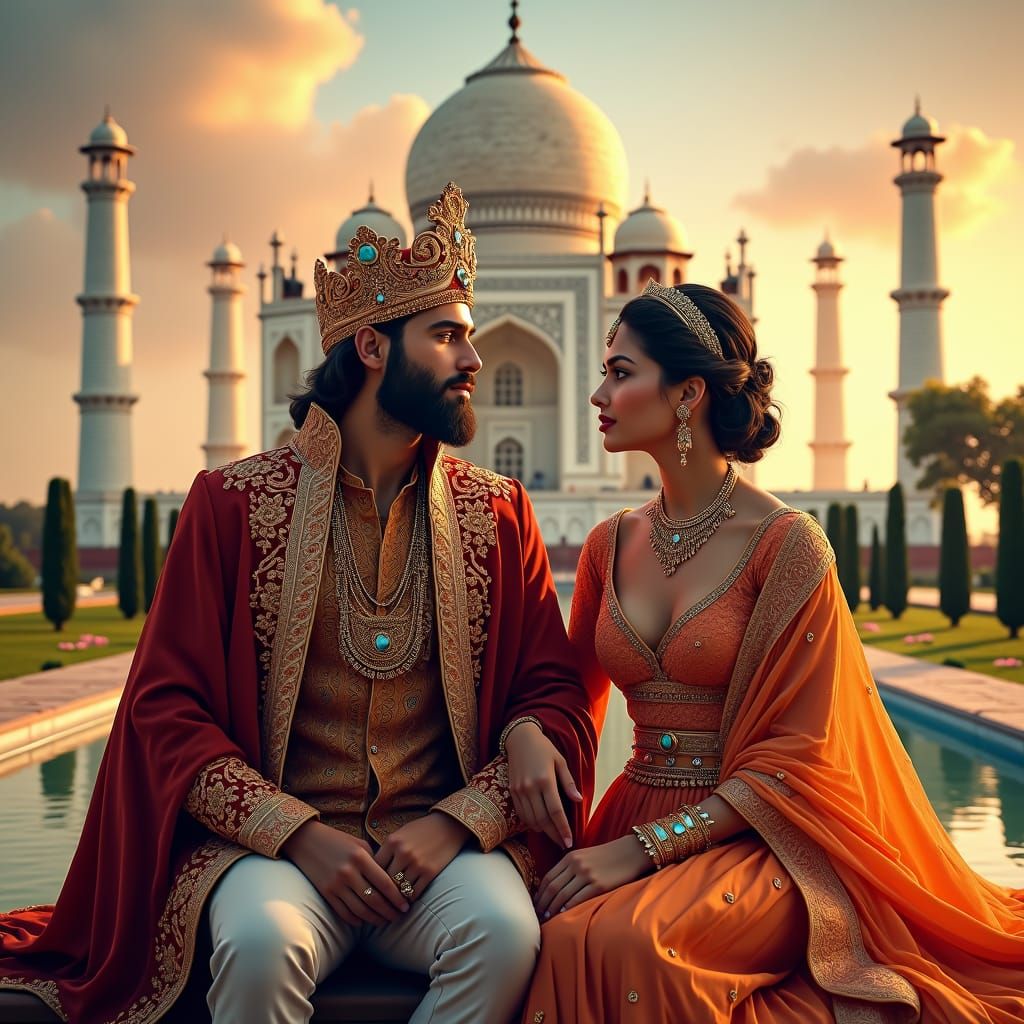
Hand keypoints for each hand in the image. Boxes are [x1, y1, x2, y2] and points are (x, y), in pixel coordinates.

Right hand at [281, 819, 408, 926]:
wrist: (307, 841)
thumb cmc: (338, 841)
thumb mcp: (359, 845)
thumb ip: (374, 861)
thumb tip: (391, 881)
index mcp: (360, 857)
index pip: (384, 883)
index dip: (397, 898)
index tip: (406, 906)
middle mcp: (349, 872)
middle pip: (374, 900)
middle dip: (389, 912)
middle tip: (399, 917)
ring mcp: (336, 884)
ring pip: (360, 910)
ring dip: (375, 919)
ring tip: (385, 921)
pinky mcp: (326, 893)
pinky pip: (344, 913)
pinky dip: (356, 920)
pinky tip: (365, 921)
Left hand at [373, 812, 469, 898]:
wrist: (449, 825)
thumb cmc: (421, 830)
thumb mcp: (400, 834)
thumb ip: (387, 850)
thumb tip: (373, 872)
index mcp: (392, 841)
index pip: (374, 867)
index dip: (371, 879)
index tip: (370, 888)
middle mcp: (403, 853)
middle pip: (385, 881)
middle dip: (382, 892)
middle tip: (378, 901)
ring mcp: (417, 863)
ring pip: (399, 889)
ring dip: (395, 898)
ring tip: (391, 904)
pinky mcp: (430, 872)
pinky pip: (414, 892)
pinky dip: (409, 898)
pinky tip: (407, 900)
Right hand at [505, 721, 582, 848]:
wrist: (520, 739)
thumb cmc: (544, 749)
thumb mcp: (560, 761)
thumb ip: (569, 783)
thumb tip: (579, 801)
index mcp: (546, 780)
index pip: (556, 811)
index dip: (563, 829)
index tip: (569, 841)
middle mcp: (531, 787)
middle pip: (543, 820)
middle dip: (554, 835)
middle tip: (563, 844)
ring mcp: (519, 790)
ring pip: (531, 819)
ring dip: (543, 831)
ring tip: (553, 835)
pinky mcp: (512, 791)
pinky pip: (521, 814)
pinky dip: (530, 823)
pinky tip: (539, 825)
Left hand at [534, 834, 652, 918]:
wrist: (631, 852)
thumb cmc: (608, 857)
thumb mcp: (585, 856)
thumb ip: (570, 868)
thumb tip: (556, 888)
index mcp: (570, 857)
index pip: (548, 878)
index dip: (539, 893)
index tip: (535, 905)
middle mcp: (576, 865)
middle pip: (552, 888)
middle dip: (543, 904)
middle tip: (537, 916)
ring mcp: (587, 875)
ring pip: (563, 895)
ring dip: (553, 909)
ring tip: (547, 919)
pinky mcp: (599, 885)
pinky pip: (578, 899)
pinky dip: (568, 909)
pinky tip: (563, 916)